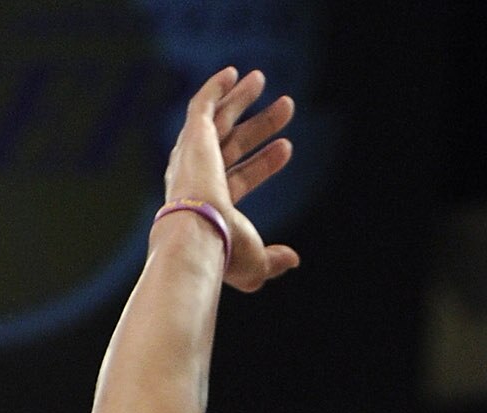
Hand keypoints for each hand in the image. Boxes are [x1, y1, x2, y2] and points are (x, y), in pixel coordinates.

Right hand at [162, 69, 300, 293]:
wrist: (199, 235)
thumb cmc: (224, 254)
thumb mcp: (256, 264)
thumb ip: (273, 260)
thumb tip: (293, 259)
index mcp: (211, 205)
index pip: (243, 176)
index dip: (266, 163)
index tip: (288, 148)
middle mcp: (199, 177)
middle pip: (235, 142)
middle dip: (261, 125)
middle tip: (287, 106)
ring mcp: (194, 155)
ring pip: (221, 118)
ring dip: (241, 97)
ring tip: (262, 78)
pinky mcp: (193, 136)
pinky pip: (204, 105)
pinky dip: (216, 88)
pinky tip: (232, 73)